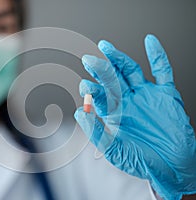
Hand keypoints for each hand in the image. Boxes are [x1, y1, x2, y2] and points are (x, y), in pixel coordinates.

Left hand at [74, 34, 195, 199]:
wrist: (173, 167)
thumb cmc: (142, 161)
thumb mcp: (114, 151)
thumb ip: (96, 132)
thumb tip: (78, 113)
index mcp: (113, 113)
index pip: (98, 96)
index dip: (91, 89)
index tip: (85, 85)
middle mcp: (127, 101)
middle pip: (111, 79)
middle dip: (100, 69)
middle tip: (88, 60)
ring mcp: (145, 95)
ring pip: (130, 71)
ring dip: (119, 58)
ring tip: (105, 47)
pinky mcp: (165, 94)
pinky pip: (162, 71)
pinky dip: (157, 55)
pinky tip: (150, 41)